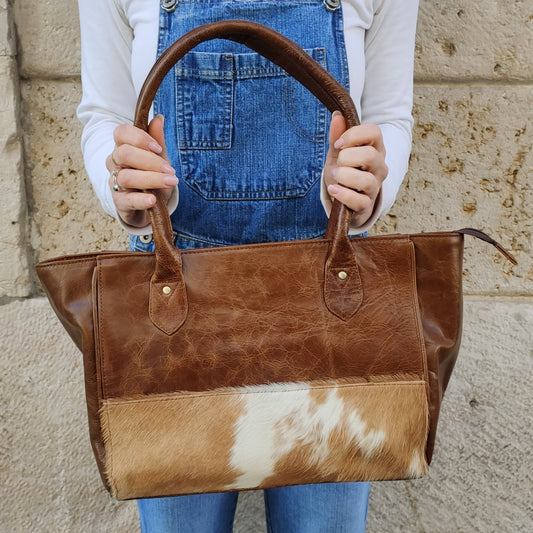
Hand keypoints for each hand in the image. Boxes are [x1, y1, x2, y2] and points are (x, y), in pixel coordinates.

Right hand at [106, 115, 177, 227]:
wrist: (148, 204)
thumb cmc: (151, 177)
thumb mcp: (158, 159)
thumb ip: (157, 141)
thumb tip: (159, 118)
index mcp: (123, 147)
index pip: (121, 133)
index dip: (139, 138)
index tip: (157, 148)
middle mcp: (115, 163)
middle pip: (124, 154)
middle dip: (150, 160)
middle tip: (170, 169)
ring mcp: (115, 183)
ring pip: (126, 177)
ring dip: (151, 179)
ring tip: (170, 182)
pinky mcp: (120, 202)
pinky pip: (127, 200)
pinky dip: (141, 199)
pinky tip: (152, 200)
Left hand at [323, 112, 387, 227]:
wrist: (345, 199)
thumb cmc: (344, 172)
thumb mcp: (338, 153)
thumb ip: (337, 136)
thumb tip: (338, 115)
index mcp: (375, 149)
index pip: (374, 132)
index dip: (354, 135)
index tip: (339, 143)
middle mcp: (379, 167)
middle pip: (369, 155)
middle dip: (346, 158)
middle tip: (338, 163)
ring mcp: (375, 187)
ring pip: (365, 180)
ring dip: (344, 177)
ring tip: (335, 177)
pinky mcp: (366, 205)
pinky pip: (358, 201)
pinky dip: (343, 194)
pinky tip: (333, 189)